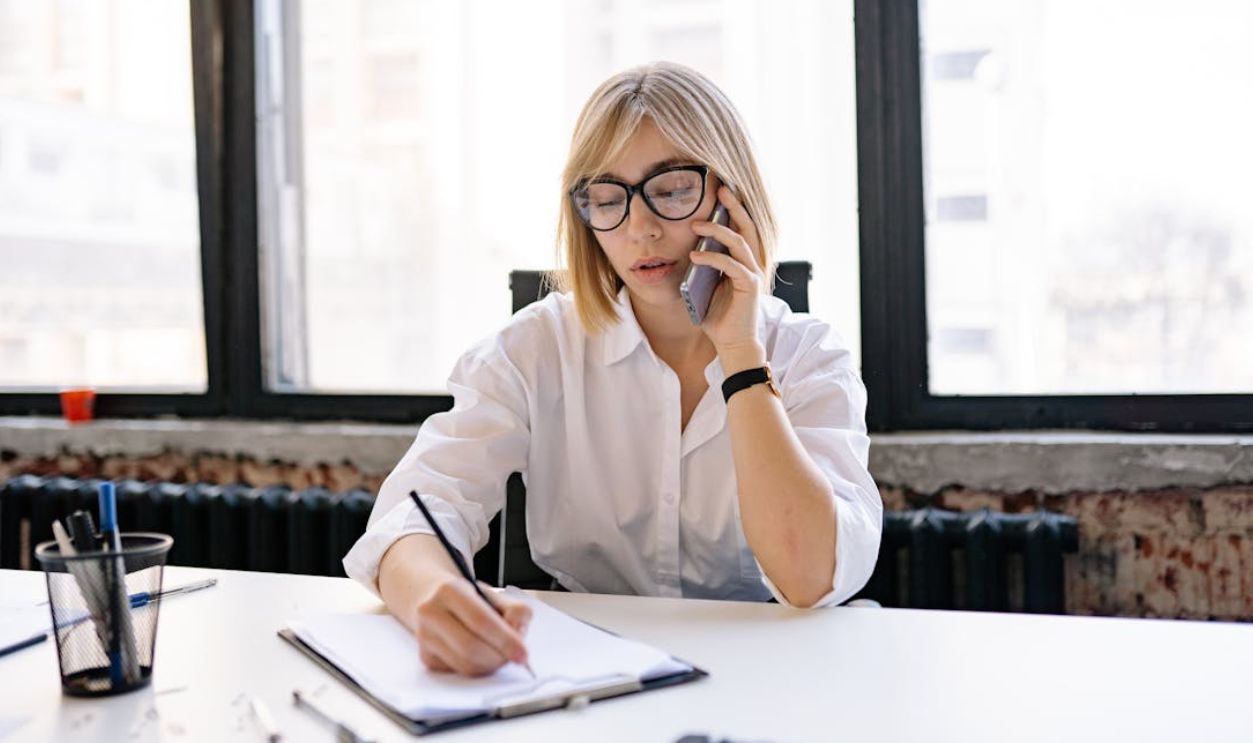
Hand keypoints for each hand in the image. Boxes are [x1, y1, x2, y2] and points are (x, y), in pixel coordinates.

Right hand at [412, 576, 531, 676]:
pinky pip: (458, 672)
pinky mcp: (426, 657)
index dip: (505, 641)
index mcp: (449, 590)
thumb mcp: (495, 595)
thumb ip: (516, 611)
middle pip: (470, 647)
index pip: (481, 621)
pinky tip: (481, 656)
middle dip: (499, 657)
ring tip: (499, 655)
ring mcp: (425, 637)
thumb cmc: (469, 599)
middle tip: (514, 658)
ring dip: (490, 666)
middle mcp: (431, 613)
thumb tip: (518, 635)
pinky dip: (477, 669)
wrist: (434, 600)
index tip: (523, 654)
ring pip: (464, 665)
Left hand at [689, 186, 767, 361]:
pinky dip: (713, 258)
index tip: (719, 190)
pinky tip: (695, 256)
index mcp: (742, 260)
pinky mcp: (749, 286)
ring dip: (717, 230)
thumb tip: (688, 247)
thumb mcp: (705, 285)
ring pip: (739, 242)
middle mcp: (751, 263)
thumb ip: (702, 266)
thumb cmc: (718, 316)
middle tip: (720, 189)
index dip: (733, 209)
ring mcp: (752, 274)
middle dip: (733, 207)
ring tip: (696, 224)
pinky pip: (731, 265)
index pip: (740, 228)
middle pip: (746, 227)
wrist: (731, 343)